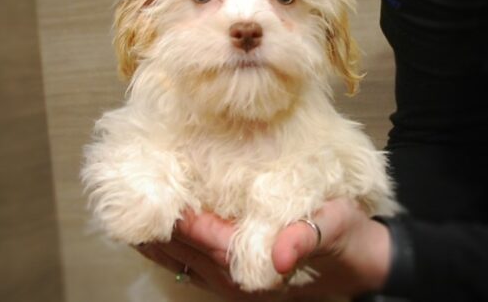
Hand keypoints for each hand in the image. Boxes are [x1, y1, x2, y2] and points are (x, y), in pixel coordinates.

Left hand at [134, 198, 390, 299]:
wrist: (360, 261)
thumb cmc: (348, 236)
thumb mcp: (337, 228)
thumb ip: (309, 238)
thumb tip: (279, 256)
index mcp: (262, 269)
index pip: (211, 245)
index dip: (184, 225)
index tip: (159, 202)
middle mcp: (242, 283)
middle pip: (189, 258)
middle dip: (159, 234)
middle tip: (127, 208)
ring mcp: (237, 286)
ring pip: (186, 266)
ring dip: (159, 245)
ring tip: (130, 223)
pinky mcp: (236, 281)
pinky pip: (194, 268)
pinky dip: (173, 252)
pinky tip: (160, 237)